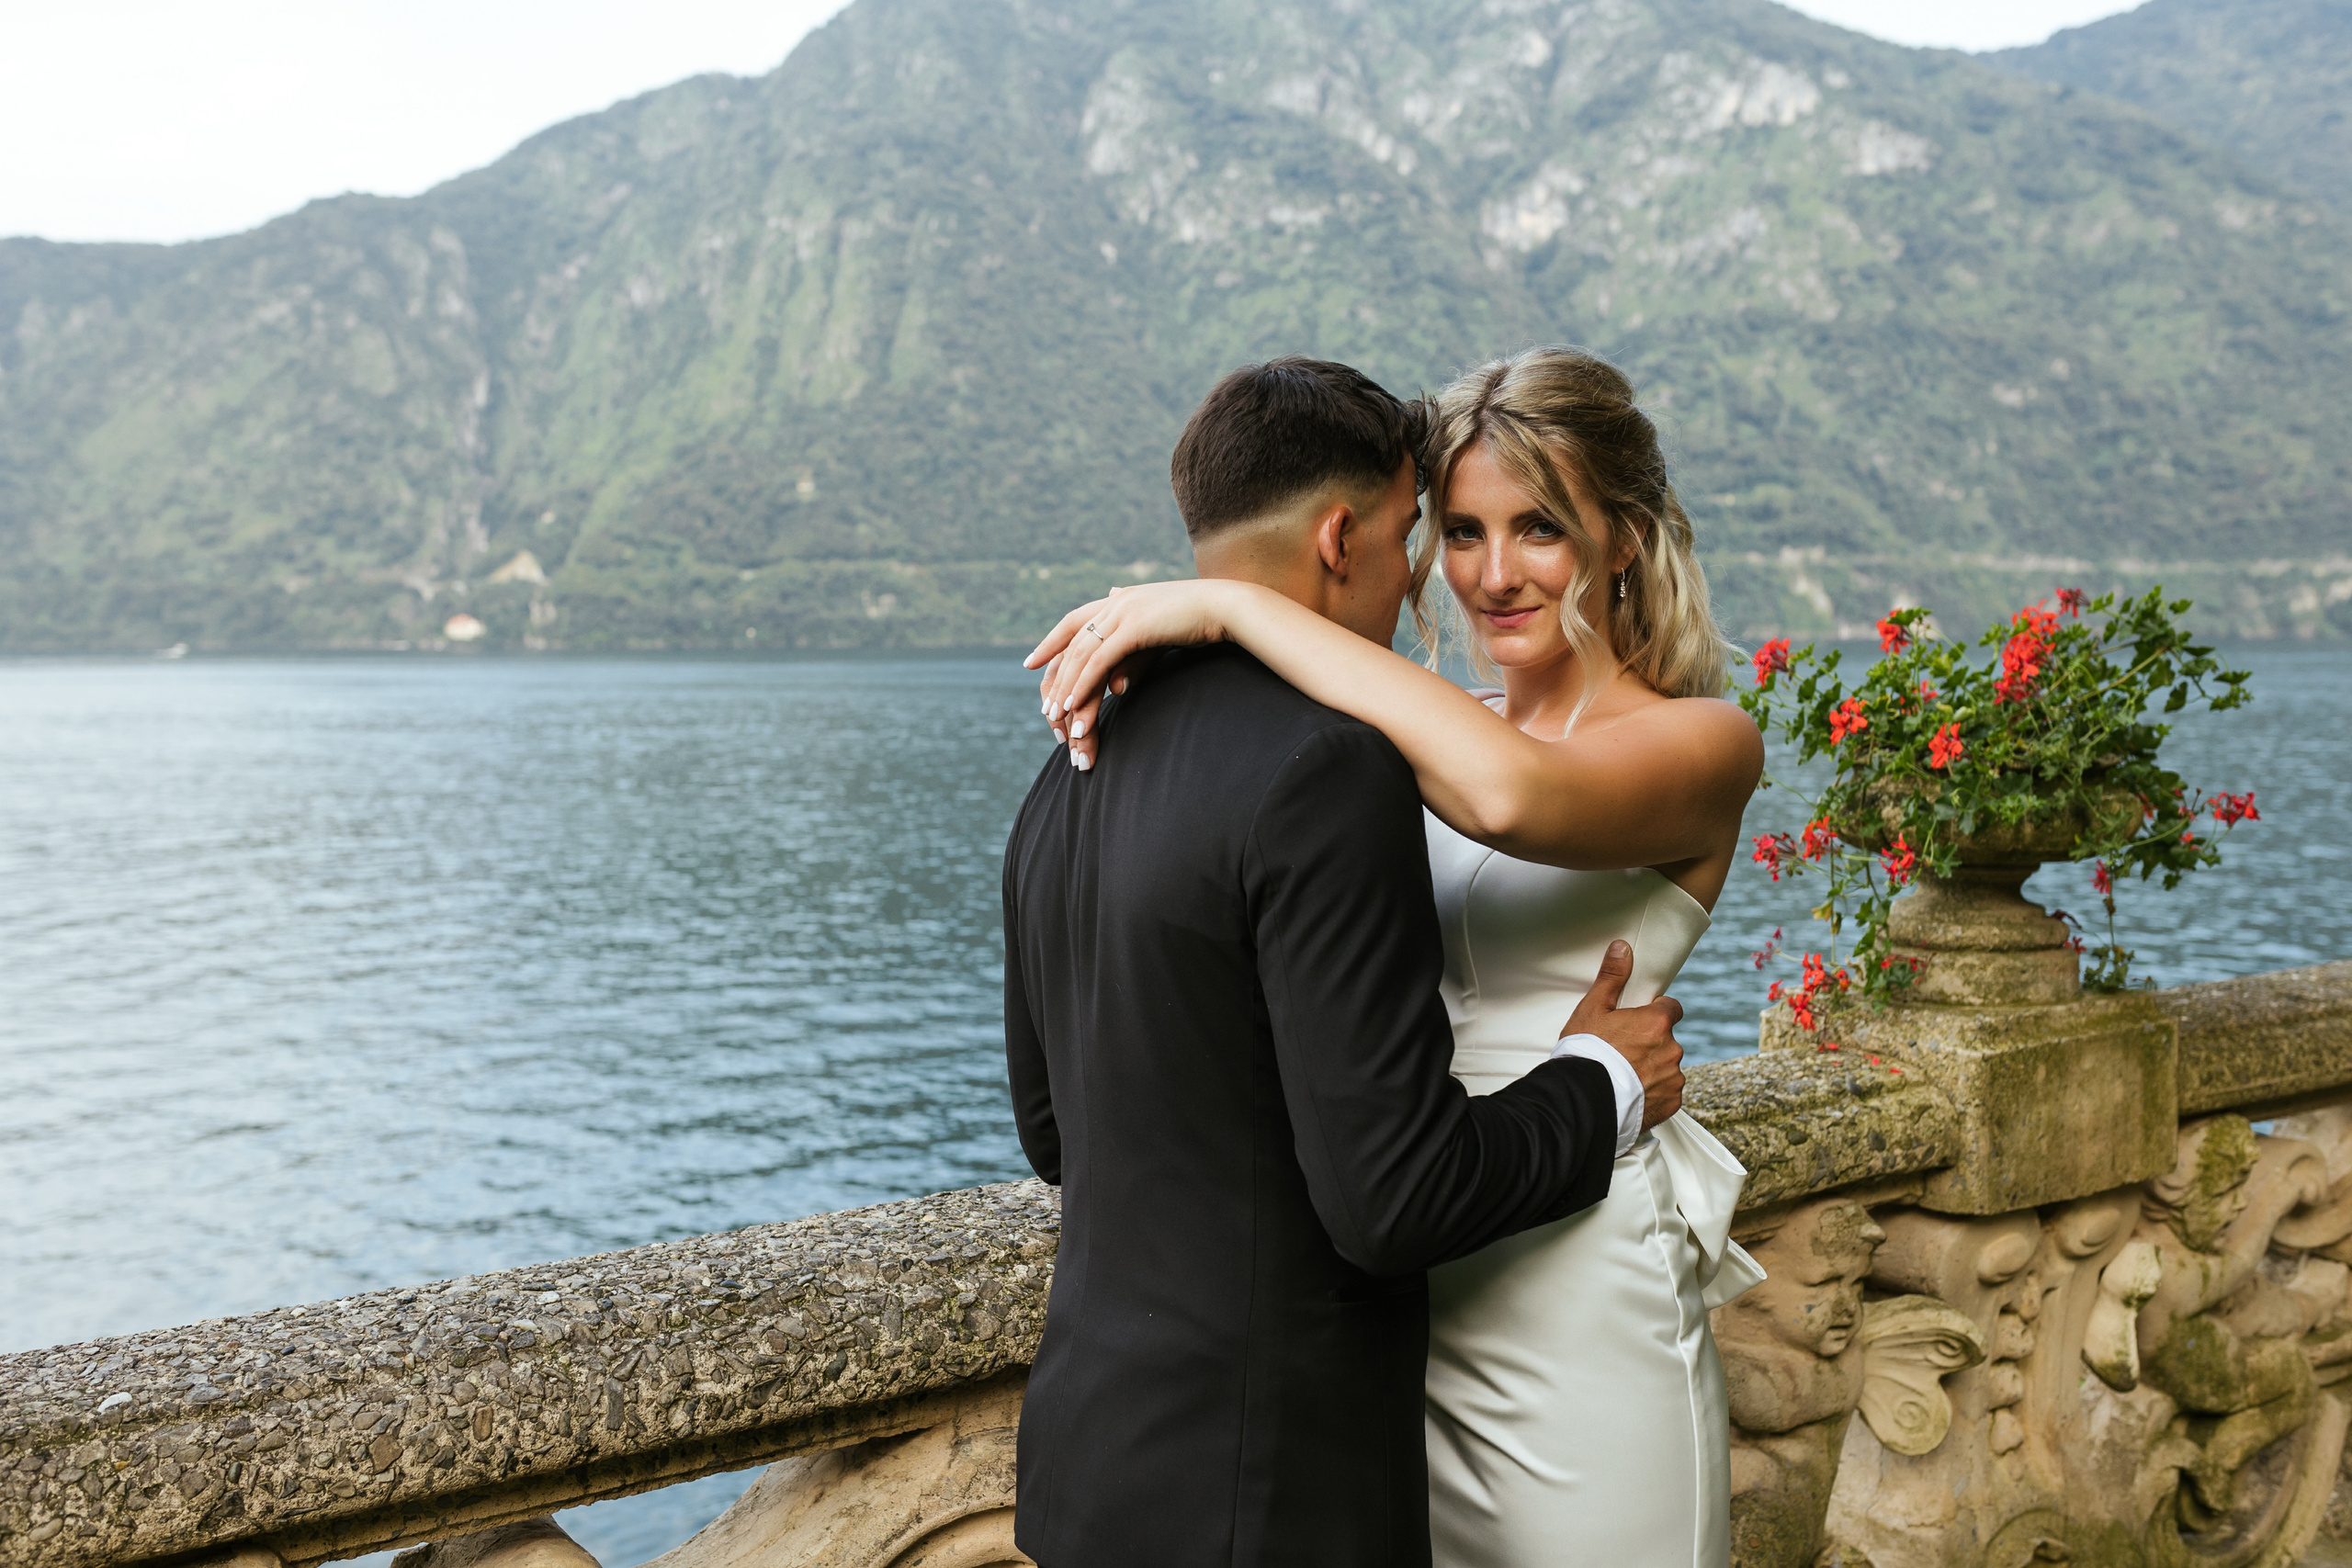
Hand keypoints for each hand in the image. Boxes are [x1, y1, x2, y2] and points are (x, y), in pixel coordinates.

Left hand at [1025, 580, 1243, 768]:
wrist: (1227, 607)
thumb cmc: (1200, 621)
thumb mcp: (1160, 632)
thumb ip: (1134, 650)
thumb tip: (1119, 682)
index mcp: (1119, 600)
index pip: (1074, 621)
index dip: (1050, 642)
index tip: (1031, 662)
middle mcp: (1115, 602)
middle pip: (1072, 644)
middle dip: (1056, 679)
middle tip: (1047, 711)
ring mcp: (1124, 612)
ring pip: (1082, 655)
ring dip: (1068, 689)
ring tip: (1058, 719)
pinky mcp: (1135, 627)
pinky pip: (1100, 661)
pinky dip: (1085, 685)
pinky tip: (1076, 705)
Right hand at [1563, 939, 1684, 1129]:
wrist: (1583, 1099)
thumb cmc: (1586, 1052)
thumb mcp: (1593, 1009)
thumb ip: (1611, 978)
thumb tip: (1622, 948)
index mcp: (1657, 1022)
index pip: (1671, 1008)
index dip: (1655, 1013)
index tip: (1638, 1021)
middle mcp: (1672, 1049)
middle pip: (1667, 1039)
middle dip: (1650, 1043)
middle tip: (1623, 1051)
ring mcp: (1673, 1078)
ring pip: (1667, 1067)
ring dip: (1653, 1069)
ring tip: (1624, 1075)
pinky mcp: (1671, 1102)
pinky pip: (1667, 1092)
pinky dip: (1654, 1092)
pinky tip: (1632, 1093)